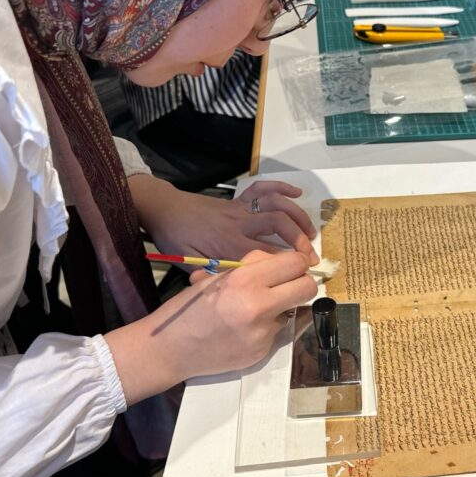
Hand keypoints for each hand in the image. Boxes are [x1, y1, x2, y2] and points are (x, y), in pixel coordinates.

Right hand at [104, 250, 317, 404]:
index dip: (296, 263)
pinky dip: (265, 329)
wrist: (169, 349)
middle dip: (301, 284)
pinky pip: (276, 333)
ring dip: (280, 309)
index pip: (295, 263)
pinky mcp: (262, 352)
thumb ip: (250, 268)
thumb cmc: (189, 309)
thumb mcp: (217, 278)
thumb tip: (279, 262)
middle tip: (288, 287)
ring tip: (253, 312)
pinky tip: (243, 330)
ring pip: (292, 311)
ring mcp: (262, 332)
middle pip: (307, 288)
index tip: (292, 267)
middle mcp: (258, 305)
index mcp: (245, 279)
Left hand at [129, 174, 318, 264]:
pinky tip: (297, 193)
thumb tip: (236, 289)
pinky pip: (263, 188)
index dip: (288, 264)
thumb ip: (215, 275)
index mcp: (229, 243)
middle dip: (300, 240)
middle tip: (311, 258)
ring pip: (276, 205)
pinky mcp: (239, 199)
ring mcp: (241, 208)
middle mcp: (240, 223)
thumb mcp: (190, 264)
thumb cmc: (176, 240)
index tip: (303, 275)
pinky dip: (281, 187)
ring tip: (311, 233)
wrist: (164, 210)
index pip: (267, 253)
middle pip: (279, 225)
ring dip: (298, 217)